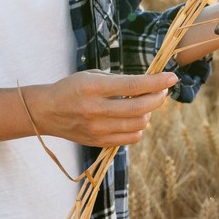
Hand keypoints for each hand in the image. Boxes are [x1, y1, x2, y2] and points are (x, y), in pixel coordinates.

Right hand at [25, 70, 178, 147]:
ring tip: (144, 105)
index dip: (156, 82)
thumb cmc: (71, 88)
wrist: (46, 112)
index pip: (133, 86)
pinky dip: (138, 129)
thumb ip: (118, 82)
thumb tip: (149, 85)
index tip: (172, 78)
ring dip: (148, 113)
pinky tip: (134, 119)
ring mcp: (97, 129)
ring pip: (138, 125)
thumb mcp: (91, 76)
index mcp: (93, 88)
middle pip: (140, 107)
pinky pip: (130, 139)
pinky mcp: (98, 142)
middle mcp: (95, 110)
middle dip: (158, 98)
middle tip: (161, 91)